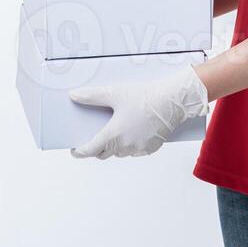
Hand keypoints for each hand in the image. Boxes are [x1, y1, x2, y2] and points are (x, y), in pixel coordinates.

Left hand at [68, 64, 208, 159]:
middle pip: (104, 153)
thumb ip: (92, 96)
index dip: (80, 151)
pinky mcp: (151, 148)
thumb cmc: (145, 96)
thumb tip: (74, 95)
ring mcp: (139, 149)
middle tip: (95, 136)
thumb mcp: (115, 93)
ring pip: (120, 152)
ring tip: (116, 129)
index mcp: (113, 135)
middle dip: (97, 147)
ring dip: (115, 145)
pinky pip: (135, 150)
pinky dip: (130, 144)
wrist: (173, 101)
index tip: (75, 150)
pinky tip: (133, 130)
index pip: (90, 150)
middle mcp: (125, 147)